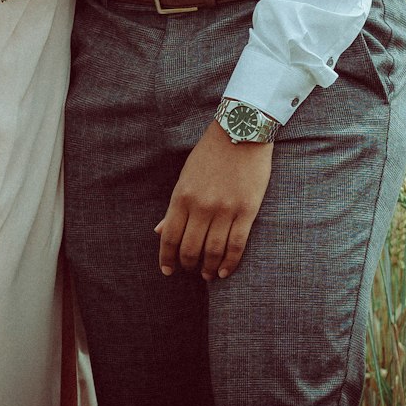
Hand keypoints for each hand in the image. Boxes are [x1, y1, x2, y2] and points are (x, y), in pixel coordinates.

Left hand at [155, 122, 273, 280]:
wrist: (241, 131)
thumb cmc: (211, 153)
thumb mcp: (186, 176)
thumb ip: (174, 207)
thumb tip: (159, 231)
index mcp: (182, 196)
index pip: (169, 237)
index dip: (166, 258)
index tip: (167, 271)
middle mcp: (201, 206)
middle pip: (190, 249)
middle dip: (187, 265)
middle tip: (190, 270)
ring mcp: (225, 210)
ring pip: (213, 251)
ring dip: (207, 268)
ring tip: (207, 274)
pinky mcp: (247, 210)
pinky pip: (236, 245)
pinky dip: (229, 263)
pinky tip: (223, 272)